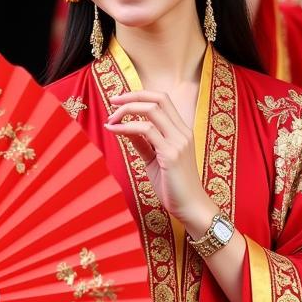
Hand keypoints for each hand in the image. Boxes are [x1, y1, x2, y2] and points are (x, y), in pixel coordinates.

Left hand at [104, 91, 211, 229]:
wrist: (191, 207)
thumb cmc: (174, 186)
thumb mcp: (155, 160)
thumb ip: (143, 143)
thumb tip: (125, 128)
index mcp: (181, 131)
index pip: (163, 99)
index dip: (140, 94)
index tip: (120, 99)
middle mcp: (182, 132)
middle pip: (158, 98)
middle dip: (132, 96)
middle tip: (112, 102)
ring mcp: (178, 142)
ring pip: (151, 110)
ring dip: (126, 111)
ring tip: (110, 120)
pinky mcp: (171, 154)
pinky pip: (145, 131)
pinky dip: (126, 127)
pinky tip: (114, 130)